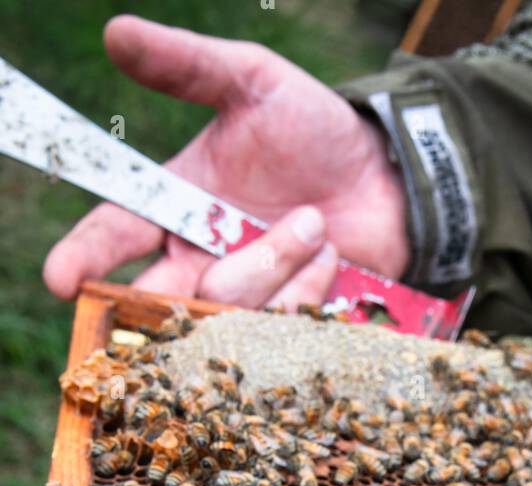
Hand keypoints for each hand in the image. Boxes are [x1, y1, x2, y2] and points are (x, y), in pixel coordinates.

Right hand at [43, 15, 409, 308]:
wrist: (387, 177)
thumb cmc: (314, 128)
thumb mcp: (252, 82)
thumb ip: (188, 65)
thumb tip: (117, 32)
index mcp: (175, 210)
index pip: (114, 238)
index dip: (86, 259)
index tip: (64, 279)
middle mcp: (201, 264)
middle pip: (166, 294)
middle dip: (191, 282)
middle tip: (227, 245)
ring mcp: (245, 302)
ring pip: (228, 310)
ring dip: (273, 263)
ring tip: (313, 222)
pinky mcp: (287, 328)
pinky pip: (280, 327)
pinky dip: (310, 287)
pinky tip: (332, 256)